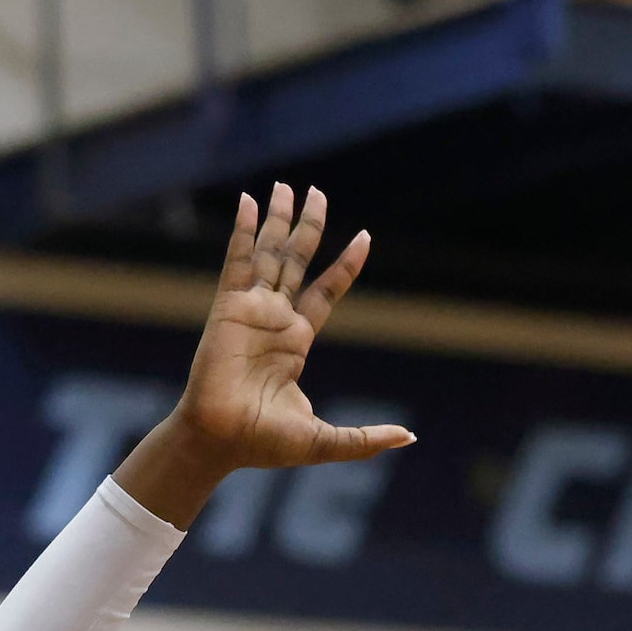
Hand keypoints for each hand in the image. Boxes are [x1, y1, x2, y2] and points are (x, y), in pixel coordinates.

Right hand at [146, 186, 411, 486]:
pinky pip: (239, 261)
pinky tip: (250, 202)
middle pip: (296, 261)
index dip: (344, 266)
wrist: (221, 442)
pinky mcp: (228, 308)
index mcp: (295, 342)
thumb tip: (410, 437)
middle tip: (317, 192)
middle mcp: (274, 320)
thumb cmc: (263, 444)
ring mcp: (251, 310)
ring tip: (286, 186)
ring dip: (278, 219)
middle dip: (308, 227)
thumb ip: (366, 438)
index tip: (363, 237)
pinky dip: (244, 231)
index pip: (326, 292)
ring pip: (270, 254)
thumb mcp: (326, 441)